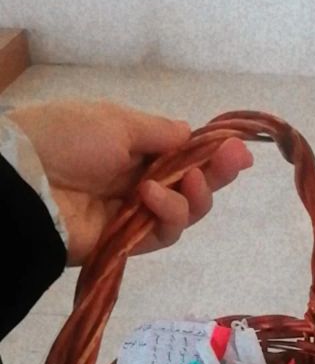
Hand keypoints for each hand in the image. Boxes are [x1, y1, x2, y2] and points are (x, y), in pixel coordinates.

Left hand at [10, 100, 252, 264]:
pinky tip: (151, 196)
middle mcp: (138, 180)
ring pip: (186, 212)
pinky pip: (166, 233)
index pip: (183, 153)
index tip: (239, 148)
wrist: (26, 183)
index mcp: (133, 147)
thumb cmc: (68, 138)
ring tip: (188, 182)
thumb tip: (194, 135)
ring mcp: (135, 213)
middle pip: (192, 184)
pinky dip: (168, 213)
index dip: (213, 152)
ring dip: (196, 195)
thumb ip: (162, 133)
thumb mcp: (118, 121)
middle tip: (235, 163)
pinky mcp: (130, 243)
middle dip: (218, 174)